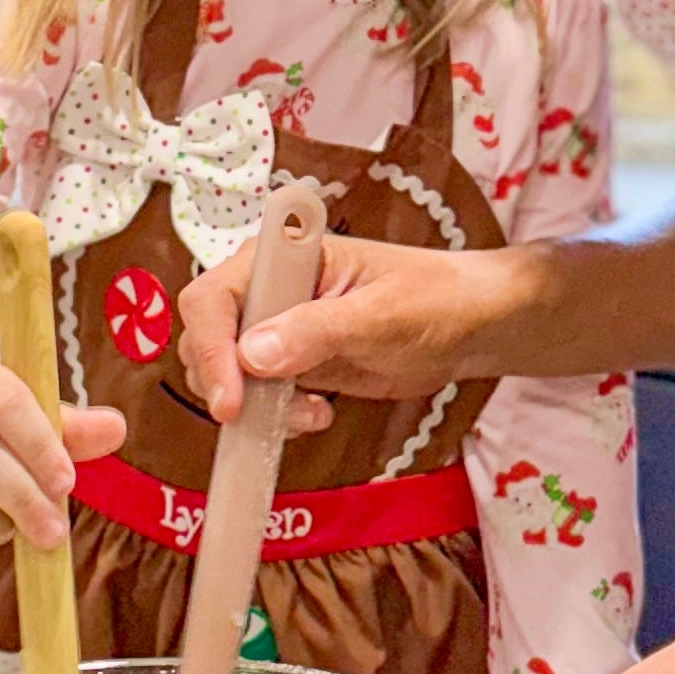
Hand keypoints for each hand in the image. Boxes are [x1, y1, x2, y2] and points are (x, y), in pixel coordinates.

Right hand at [177, 230, 519, 423]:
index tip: (231, 399)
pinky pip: (257, 396)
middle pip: (206, 338)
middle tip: (271, 416)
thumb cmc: (434, 299)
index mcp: (283, 257)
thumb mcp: (381, 315)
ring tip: (312, 414)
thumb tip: (253, 355)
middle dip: (227, 384)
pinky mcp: (291, 362)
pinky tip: (318, 414)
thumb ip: (318, 330)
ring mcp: (277, 327)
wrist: (468, 327)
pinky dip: (274, 416)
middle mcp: (269, 289)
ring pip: (226, 373)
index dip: (210, 347)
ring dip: (255, 407)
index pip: (213, 297)